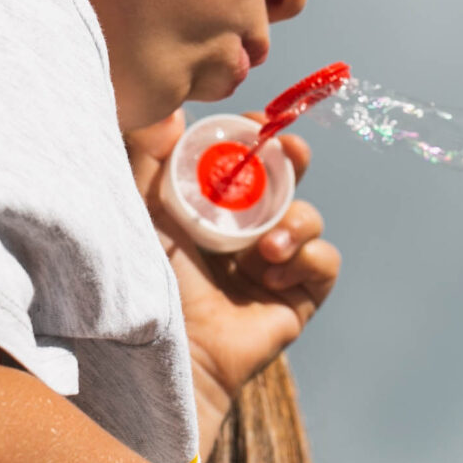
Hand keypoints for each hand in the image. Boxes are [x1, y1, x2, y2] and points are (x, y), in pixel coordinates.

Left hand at [125, 113, 343, 446]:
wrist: (156, 355)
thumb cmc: (138, 283)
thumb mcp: (137, 209)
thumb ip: (148, 156)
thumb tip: (170, 108)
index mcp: (207, 208)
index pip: (244, 158)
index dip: (257, 135)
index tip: (257, 122)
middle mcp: (241, 234)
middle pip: (286, 179)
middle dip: (294, 158)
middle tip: (287, 153)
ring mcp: (270, 268)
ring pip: (308, 217)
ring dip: (297, 219)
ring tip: (267, 246)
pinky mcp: (294, 302)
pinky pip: (324, 263)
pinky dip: (308, 257)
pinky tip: (274, 273)